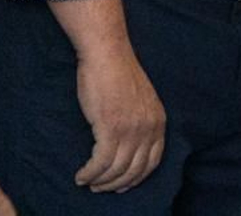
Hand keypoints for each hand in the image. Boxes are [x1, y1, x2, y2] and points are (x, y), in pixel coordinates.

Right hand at [73, 44, 165, 192]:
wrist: (106, 53)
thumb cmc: (117, 71)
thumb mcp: (141, 98)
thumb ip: (139, 120)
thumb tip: (127, 144)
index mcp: (158, 121)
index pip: (152, 162)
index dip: (136, 177)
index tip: (123, 185)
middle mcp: (148, 129)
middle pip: (134, 170)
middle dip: (116, 184)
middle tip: (101, 188)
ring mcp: (130, 130)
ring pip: (116, 170)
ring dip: (100, 181)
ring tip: (88, 182)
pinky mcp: (110, 129)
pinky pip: (100, 163)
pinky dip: (90, 173)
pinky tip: (81, 175)